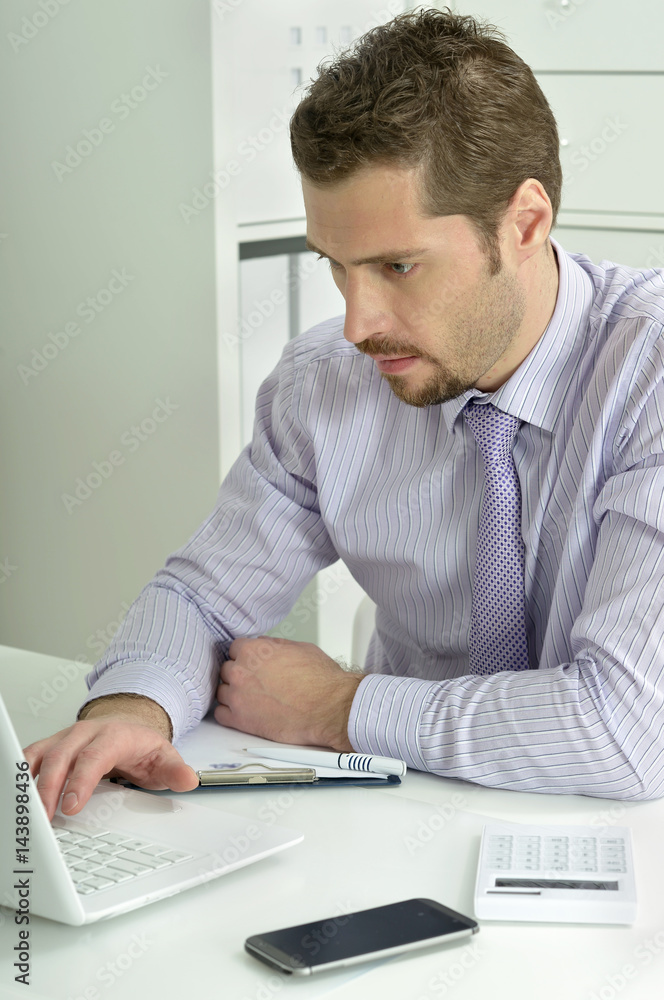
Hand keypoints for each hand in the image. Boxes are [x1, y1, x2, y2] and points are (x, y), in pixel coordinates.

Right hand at [23, 696, 198, 820]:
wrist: (127, 722)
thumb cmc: (140, 744)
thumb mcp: (163, 755)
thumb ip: (175, 770)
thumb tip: (189, 780)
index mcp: (112, 736)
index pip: (93, 757)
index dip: (80, 781)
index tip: (71, 805)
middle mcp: (84, 734)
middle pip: (60, 758)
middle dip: (49, 788)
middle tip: (45, 818)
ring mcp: (64, 739)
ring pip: (39, 756)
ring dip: (30, 784)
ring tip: (26, 813)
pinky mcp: (50, 747)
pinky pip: (28, 758)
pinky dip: (20, 777)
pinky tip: (18, 798)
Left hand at [215, 637, 363, 749]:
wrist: (328, 708)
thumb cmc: (320, 680)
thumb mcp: (299, 648)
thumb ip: (274, 645)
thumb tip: (265, 645)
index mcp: (253, 651)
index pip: (235, 649)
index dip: (245, 656)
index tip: (251, 664)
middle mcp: (241, 672)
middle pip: (227, 670)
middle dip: (240, 674)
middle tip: (254, 681)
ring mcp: (238, 697)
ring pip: (221, 692)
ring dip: (233, 693)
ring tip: (251, 698)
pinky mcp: (240, 720)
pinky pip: (221, 714)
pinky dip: (229, 713)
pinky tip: (243, 712)